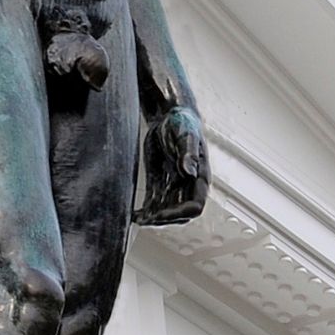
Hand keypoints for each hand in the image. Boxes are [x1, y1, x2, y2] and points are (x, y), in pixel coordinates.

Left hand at [134, 106, 208, 225]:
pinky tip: (135, 215)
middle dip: (165, 219)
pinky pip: (155, 202)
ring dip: (154, 218)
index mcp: (199, 177)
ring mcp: (174, 185)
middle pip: (180, 213)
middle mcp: (188, 185)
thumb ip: (188, 154)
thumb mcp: (186, 136)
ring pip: (167, 211)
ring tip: (138, 219)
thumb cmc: (182, 123)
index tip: (161, 214)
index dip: (179, 213)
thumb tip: (190, 172)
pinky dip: (146, 211)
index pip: (194, 206)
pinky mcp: (160, 182)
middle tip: (146, 219)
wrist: (169, 115)